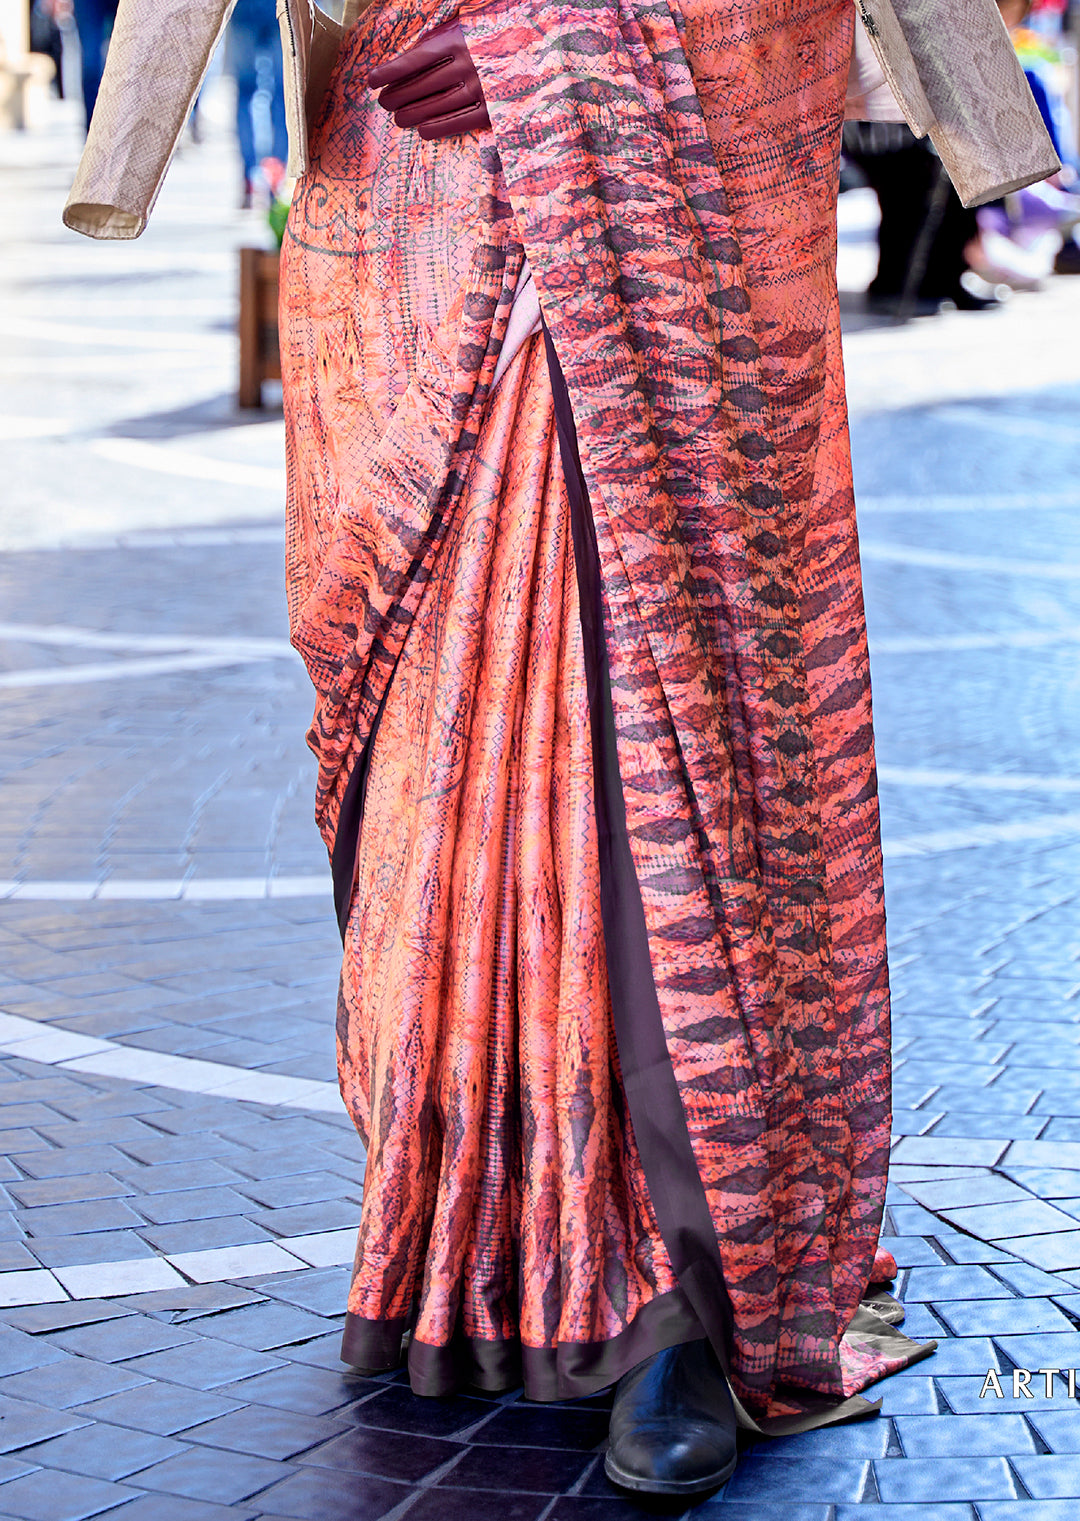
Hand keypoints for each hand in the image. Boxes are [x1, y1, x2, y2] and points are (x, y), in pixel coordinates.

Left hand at [368, 20, 489, 140]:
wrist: (538, 47)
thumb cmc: (494, 36)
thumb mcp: (466, 28)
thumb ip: (441, 41)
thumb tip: (409, 61)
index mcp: (458, 40)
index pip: (416, 59)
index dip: (391, 71)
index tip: (372, 81)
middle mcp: (468, 65)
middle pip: (424, 84)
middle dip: (398, 95)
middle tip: (384, 102)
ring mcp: (482, 88)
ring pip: (438, 105)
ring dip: (413, 114)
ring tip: (398, 118)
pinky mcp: (494, 108)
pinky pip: (461, 121)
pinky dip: (439, 127)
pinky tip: (423, 131)